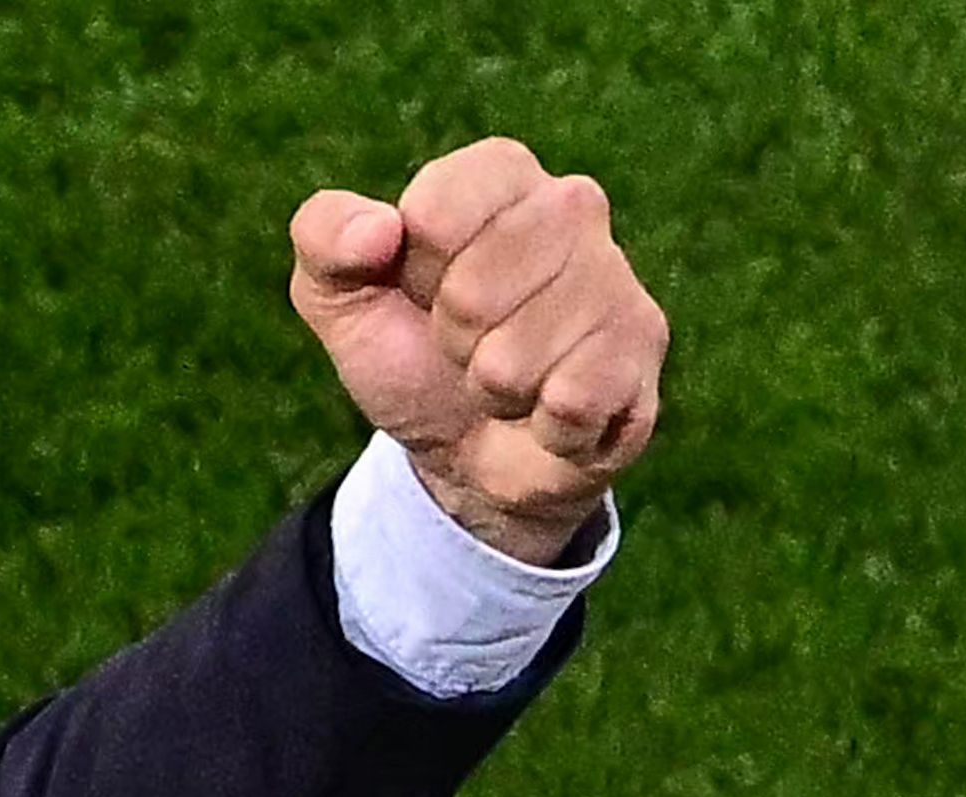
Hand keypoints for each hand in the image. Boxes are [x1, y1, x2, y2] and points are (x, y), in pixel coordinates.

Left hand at [289, 137, 669, 564]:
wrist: (466, 453)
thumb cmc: (410, 356)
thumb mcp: (339, 298)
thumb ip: (323, 237)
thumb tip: (378, 230)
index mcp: (498, 175)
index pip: (437, 209)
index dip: (413, 271)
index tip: (420, 289)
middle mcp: (572, 206)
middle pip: (475, 289)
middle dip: (451, 339)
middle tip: (464, 345)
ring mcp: (617, 278)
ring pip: (517, 356)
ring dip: (494, 389)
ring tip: (505, 378)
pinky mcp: (642, 351)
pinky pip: (573, 400)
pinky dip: (542, 426)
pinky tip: (550, 412)